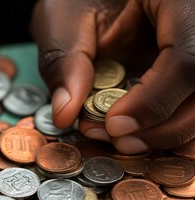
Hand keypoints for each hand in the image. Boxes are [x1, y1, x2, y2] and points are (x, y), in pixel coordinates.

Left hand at [31, 0, 194, 153]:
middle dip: (161, 126)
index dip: (154, 100)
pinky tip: (133, 132)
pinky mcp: (184, 75)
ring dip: (164, 133)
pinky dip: (164, 127)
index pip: (189, 56)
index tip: (114, 125)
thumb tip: (64, 114)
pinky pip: (188, 106)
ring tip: (118, 138)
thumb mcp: (64, 20)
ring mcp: (194, 49)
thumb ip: (64, 62)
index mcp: (178, 2)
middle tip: (113, 138)